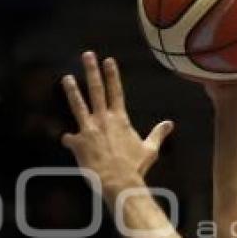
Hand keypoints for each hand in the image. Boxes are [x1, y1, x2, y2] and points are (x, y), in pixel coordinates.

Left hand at [61, 54, 173, 195]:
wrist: (119, 182)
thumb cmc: (135, 167)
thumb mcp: (149, 149)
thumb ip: (157, 134)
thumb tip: (170, 124)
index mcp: (120, 119)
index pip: (116, 91)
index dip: (112, 75)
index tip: (108, 60)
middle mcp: (103, 120)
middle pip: (96, 90)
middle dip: (91, 71)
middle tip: (87, 55)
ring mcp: (89, 130)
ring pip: (78, 105)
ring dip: (72, 91)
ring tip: (66, 78)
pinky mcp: (78, 143)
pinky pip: (69, 138)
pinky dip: (68, 139)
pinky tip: (67, 140)